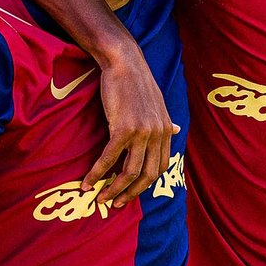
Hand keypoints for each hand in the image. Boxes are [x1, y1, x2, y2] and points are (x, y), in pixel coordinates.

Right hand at [80, 41, 179, 208]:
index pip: (160, 167)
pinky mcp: (124, 128)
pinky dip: (97, 174)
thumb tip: (178, 130)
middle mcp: (158, 133)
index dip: (145, 185)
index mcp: (167, 130)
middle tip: (115, 204)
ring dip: (113, 189)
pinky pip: (109, 159)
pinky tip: (87, 183)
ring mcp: (142, 132)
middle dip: (130, 194)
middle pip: (147, 176)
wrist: (124, 62)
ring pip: (129, 172)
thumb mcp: (158, 102)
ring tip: (100, 198)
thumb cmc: (137, 82)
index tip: (131, 193)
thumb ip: (165, 121)